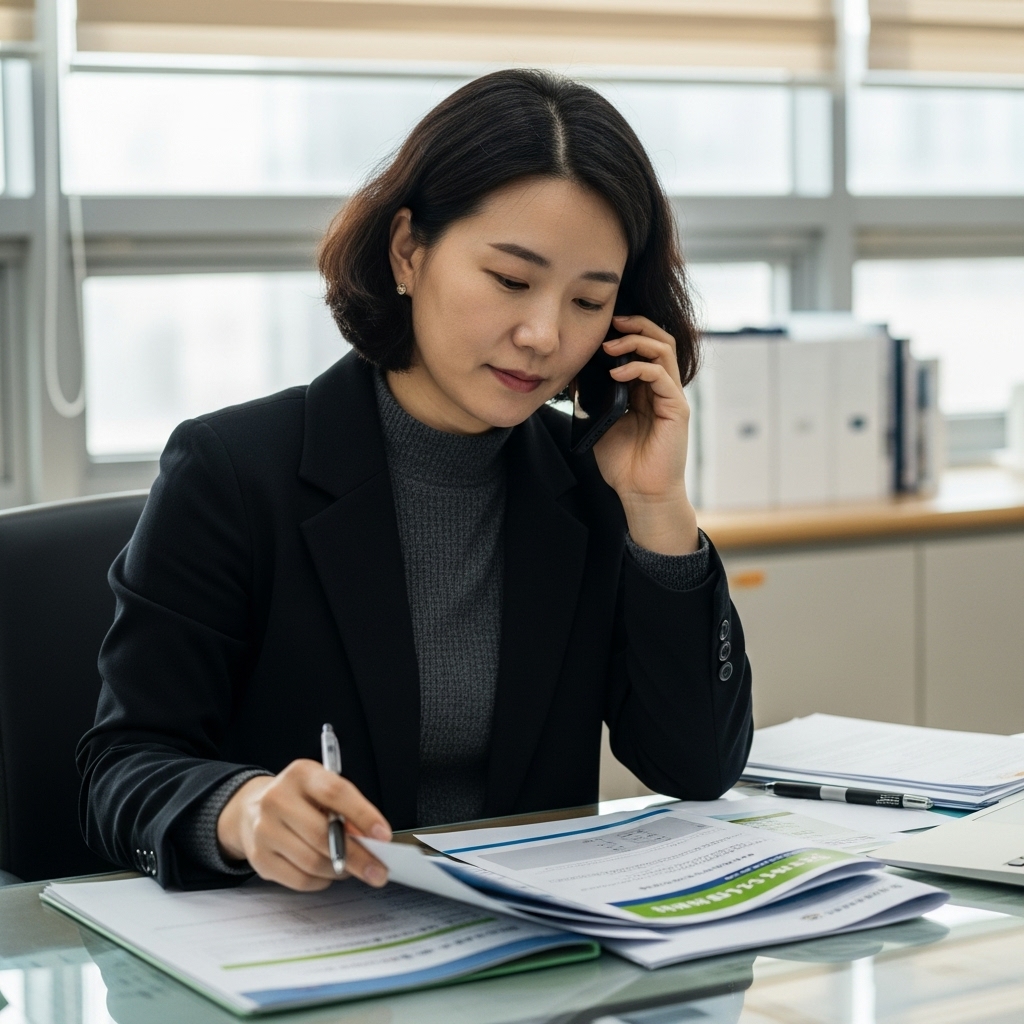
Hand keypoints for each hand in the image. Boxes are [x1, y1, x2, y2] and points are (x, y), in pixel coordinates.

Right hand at [216, 759, 392, 891]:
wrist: (252, 809)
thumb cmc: (300, 799)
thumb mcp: (323, 790)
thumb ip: (347, 810)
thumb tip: (373, 841)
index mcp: (301, 774)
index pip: (336, 792)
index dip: (363, 814)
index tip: (384, 835)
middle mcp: (277, 799)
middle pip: (323, 835)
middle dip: (358, 857)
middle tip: (379, 871)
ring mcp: (264, 830)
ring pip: (313, 862)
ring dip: (340, 870)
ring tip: (353, 868)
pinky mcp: (259, 858)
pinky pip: (300, 880)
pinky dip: (322, 880)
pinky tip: (329, 872)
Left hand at [592, 314, 698, 555]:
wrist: (640, 493)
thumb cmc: (622, 463)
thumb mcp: (599, 422)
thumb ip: (592, 398)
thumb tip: (575, 372)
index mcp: (645, 390)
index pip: (643, 348)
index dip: (626, 332)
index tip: (601, 327)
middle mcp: (662, 389)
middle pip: (659, 340)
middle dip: (636, 326)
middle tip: (612, 322)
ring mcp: (672, 397)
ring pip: (664, 351)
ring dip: (637, 341)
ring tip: (610, 347)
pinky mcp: (677, 410)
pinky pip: (662, 377)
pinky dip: (639, 368)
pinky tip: (617, 373)